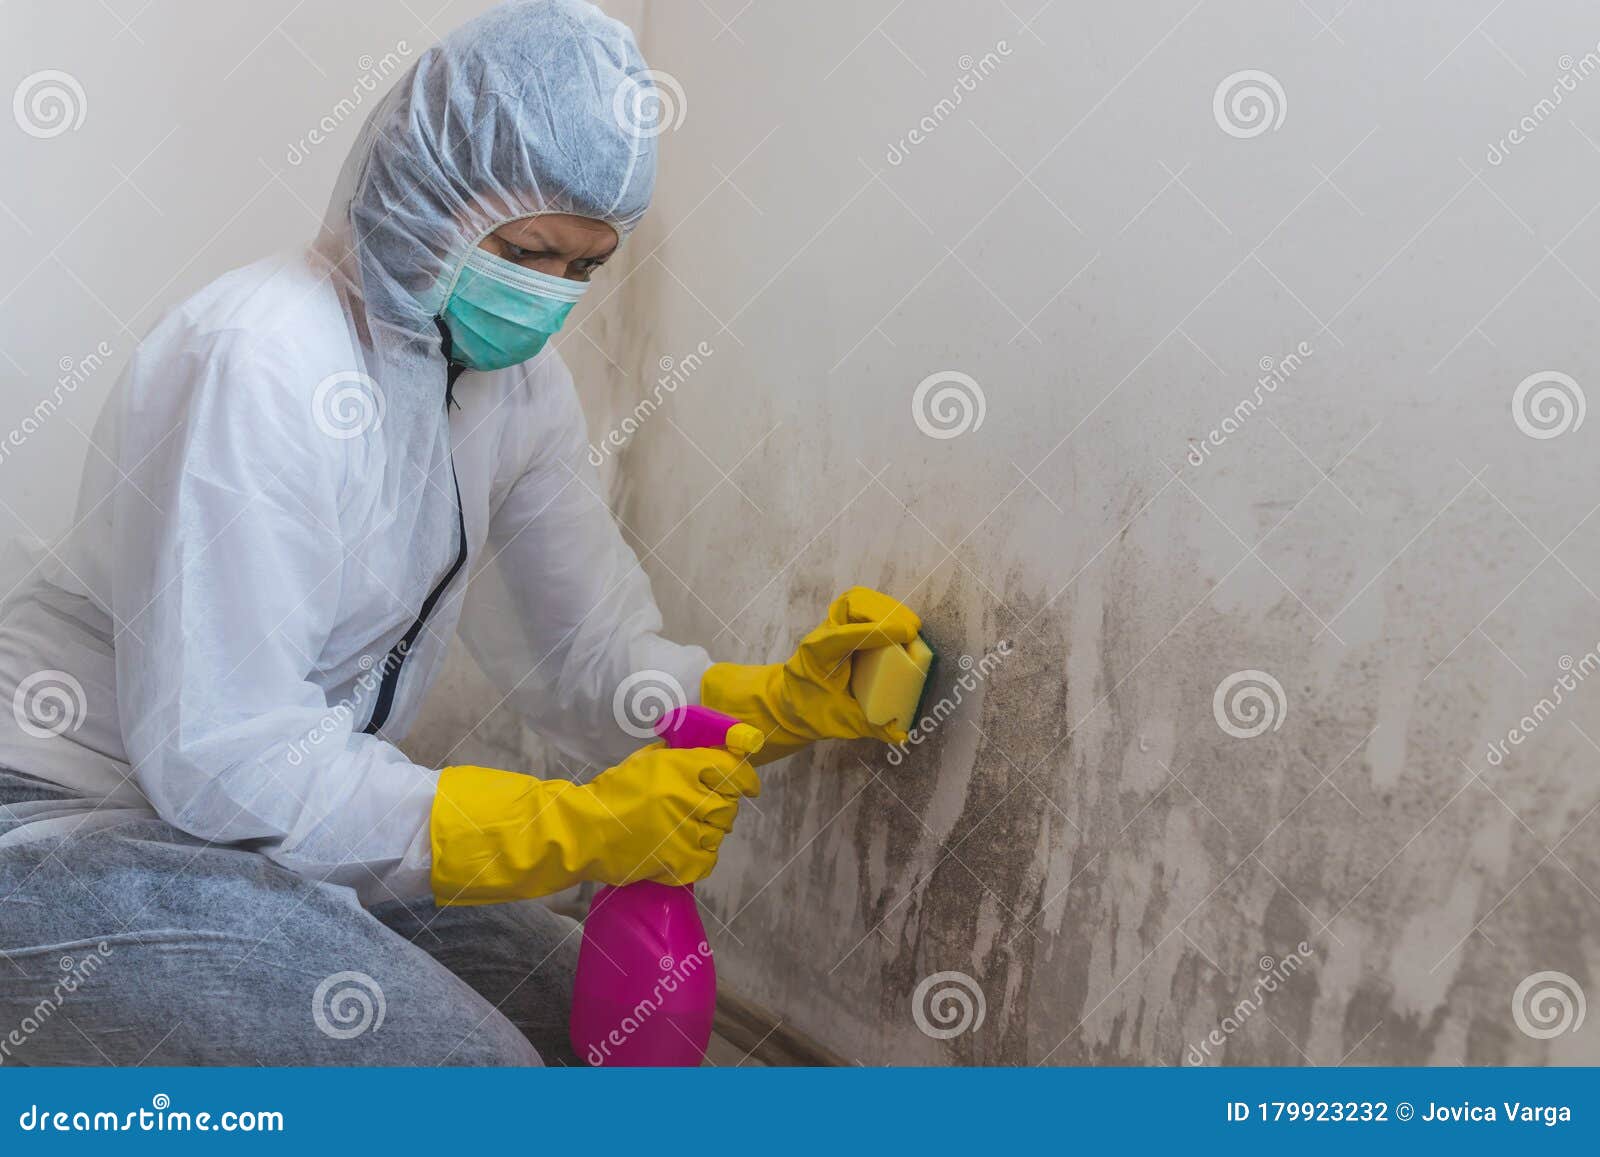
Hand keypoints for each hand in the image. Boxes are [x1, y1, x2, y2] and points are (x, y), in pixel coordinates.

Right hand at [580, 728, 764, 884]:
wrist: (584, 832)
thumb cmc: (613, 793)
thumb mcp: (646, 760)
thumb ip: (679, 754)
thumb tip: (709, 748)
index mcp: (680, 767)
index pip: (731, 769)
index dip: (746, 778)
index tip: (749, 786)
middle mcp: (687, 797)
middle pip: (729, 804)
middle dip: (722, 806)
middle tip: (706, 808)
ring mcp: (684, 831)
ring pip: (720, 832)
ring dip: (710, 830)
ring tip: (689, 829)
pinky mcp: (678, 861)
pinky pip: (708, 858)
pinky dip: (702, 855)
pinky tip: (685, 849)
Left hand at [700, 586, 921, 761]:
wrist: (789, 703)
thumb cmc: (812, 712)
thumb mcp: (840, 723)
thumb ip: (870, 727)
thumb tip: (901, 734)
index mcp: (816, 657)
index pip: (844, 635)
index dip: (877, 631)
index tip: (907, 634)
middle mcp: (820, 636)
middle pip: (850, 606)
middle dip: (884, 614)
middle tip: (912, 629)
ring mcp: (828, 627)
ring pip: (853, 599)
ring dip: (884, 606)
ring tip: (908, 622)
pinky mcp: (838, 625)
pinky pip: (857, 604)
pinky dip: (879, 606)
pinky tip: (896, 618)